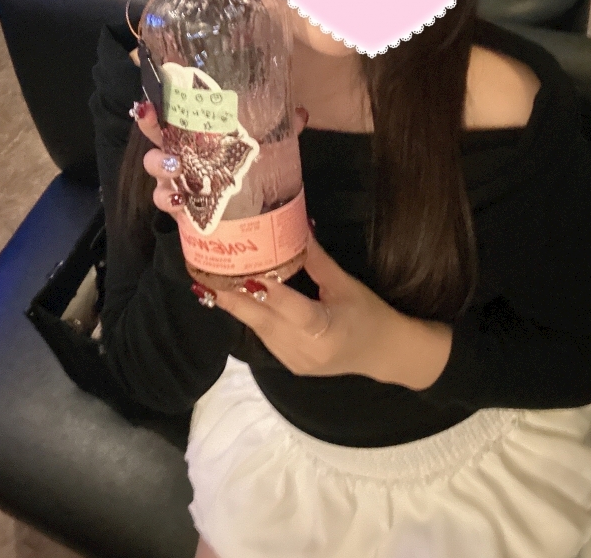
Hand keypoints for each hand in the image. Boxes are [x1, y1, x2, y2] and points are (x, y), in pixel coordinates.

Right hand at [131, 96, 309, 223]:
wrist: (251, 211)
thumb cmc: (249, 168)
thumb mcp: (266, 144)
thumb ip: (281, 128)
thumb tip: (301, 113)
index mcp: (198, 131)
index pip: (174, 109)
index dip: (162, 96)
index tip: (155, 86)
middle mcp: (182, 151)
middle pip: (155, 133)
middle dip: (149, 124)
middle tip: (151, 117)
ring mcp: (176, 179)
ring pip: (154, 167)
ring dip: (160, 164)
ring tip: (176, 166)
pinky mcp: (179, 205)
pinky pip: (164, 201)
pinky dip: (168, 200)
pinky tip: (179, 200)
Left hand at [213, 229, 403, 380]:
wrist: (384, 354)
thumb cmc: (369, 314)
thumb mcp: (345, 284)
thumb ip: (316, 259)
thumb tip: (295, 225)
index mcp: (326, 330)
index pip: (290, 308)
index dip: (266, 290)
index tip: (241, 272)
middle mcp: (305, 350)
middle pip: (262, 320)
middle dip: (232, 298)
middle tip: (205, 275)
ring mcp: (294, 361)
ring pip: (258, 329)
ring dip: (236, 305)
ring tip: (212, 280)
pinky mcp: (288, 364)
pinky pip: (264, 336)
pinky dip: (251, 316)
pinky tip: (234, 297)